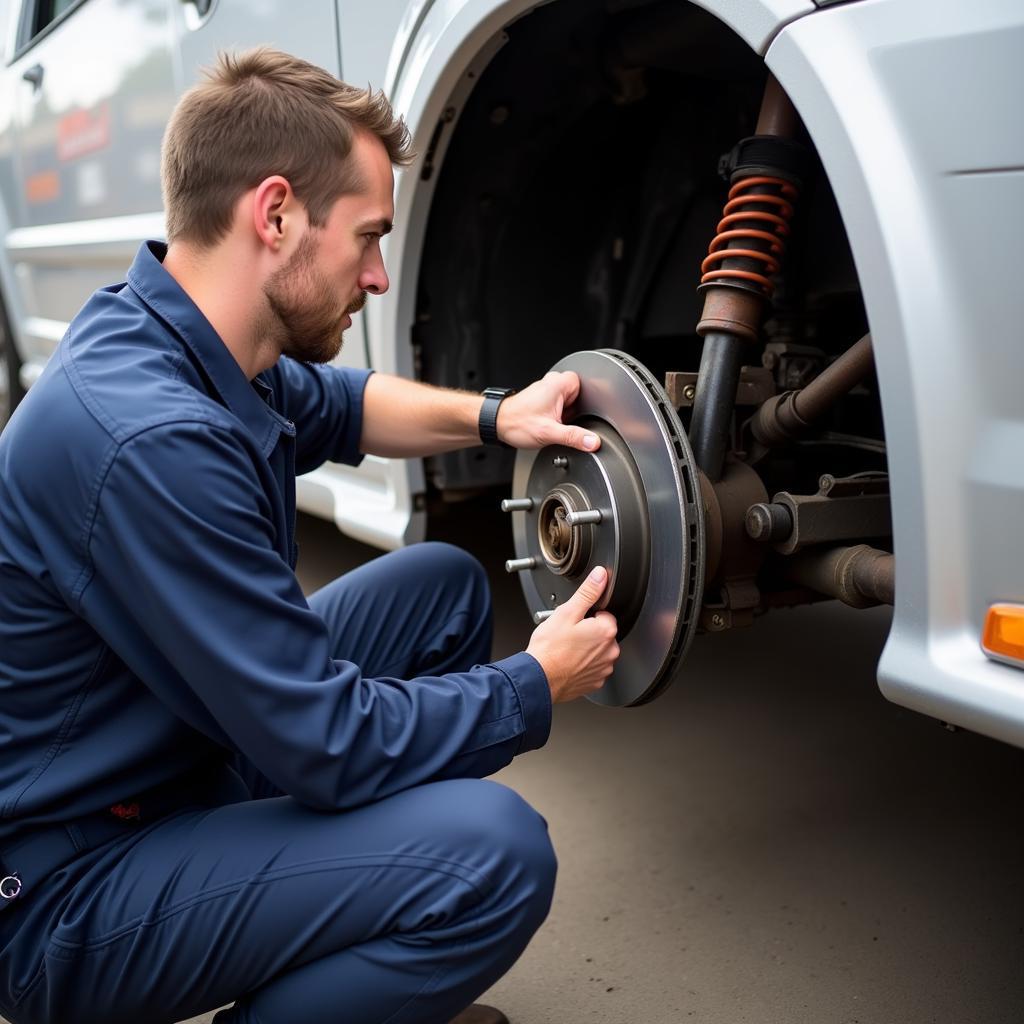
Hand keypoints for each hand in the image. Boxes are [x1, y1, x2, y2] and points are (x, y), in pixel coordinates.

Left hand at [496, 371, 600, 451]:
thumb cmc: (516, 423)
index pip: (586, 386)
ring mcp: (547, 391)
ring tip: (552, 423)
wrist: (497, 424)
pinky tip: (548, 424)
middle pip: (578, 397)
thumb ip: (573, 437)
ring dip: (564, 416)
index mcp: (558, 383)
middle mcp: (552, 383)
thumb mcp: (550, 433)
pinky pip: (559, 407)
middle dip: (574, 412)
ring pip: (568, 403)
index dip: (584, 404)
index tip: (578, 415)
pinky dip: (557, 417)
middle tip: (561, 422)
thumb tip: (593, 442)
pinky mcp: (542, 400)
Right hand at [526, 566, 619, 702]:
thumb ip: (587, 592)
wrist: (539, 678)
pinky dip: (583, 664)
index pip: (604, 614)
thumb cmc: (550, 649)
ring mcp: (604, 668)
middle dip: (588, 632)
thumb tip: (601, 576)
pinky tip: (569, 661)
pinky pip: (593, 667)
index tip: (574, 622)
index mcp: (606, 631)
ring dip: (587, 649)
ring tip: (567, 649)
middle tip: (568, 635)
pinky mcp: (596, 681)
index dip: (587, 615)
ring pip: (598, 651)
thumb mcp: (567, 612)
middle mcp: (610, 651)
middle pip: (602, 633)